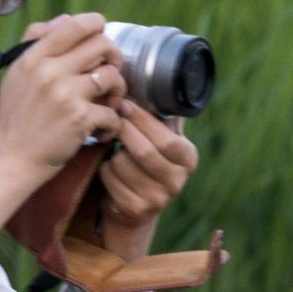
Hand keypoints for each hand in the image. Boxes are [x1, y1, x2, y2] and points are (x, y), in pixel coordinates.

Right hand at [0, 13, 127, 176]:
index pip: (75, 24)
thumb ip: (36, 41)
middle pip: (103, 44)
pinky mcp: (80, 119)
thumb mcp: (16, 72)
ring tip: (109, 103)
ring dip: (118, 90)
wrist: (10, 159)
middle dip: (115, 57)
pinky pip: (113, 112)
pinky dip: (112, 123)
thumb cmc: (15, 117)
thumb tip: (66, 18)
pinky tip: (101, 131)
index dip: (97, 25)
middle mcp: (50, 71)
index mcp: (34, 56)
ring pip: (113, 76)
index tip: (101, 38)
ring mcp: (66, 94)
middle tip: (109, 73)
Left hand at [94, 96, 199, 258]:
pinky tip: (108, 168)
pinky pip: (111, 180)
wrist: (136, 208)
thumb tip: (155, 81)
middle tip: (110, 116)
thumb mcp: (161, 140)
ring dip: (111, 153)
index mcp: (188, 158)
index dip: (141, 119)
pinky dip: (104, 170)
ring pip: (123, 165)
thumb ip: (162, 117)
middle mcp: (178, 182)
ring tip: (112, 148)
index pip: (166, 138)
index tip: (124, 103)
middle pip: (145, 152)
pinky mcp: (136, 210)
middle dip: (123, 131)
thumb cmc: (146, 162)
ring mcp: (157, 200)